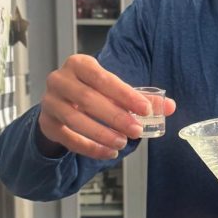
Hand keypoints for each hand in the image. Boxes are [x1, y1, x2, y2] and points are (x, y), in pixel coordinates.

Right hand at [36, 55, 175, 157]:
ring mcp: (50, 102)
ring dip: (102, 133)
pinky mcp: (47, 124)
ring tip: (122, 143)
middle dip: (115, 117)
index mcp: (79, 64)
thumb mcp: (115, 91)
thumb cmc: (92, 92)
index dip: (125, 94)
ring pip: (76, 119)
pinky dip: (90, 147)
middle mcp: (60, 80)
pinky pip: (68, 138)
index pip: (103, 78)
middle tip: (136, 130)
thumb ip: (141, 98)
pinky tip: (108, 152)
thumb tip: (170, 106)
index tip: (145, 109)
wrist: (61, 104)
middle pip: (88, 99)